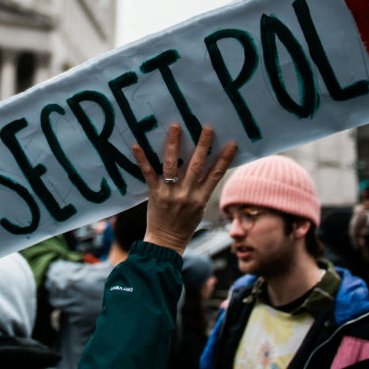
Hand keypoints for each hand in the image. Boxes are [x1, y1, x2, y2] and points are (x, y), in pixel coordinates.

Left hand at [132, 123, 237, 254]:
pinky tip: (137, 145)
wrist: (167, 241)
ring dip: (174, 144)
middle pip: (197, 165)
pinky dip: (142, 159)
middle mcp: (187, 194)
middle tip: (207, 128)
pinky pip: (148, 173)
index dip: (224, 159)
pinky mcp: (155, 193)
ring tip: (176, 127)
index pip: (216, 174)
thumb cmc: (185, 224)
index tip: (231, 143)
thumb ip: (202, 189)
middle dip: (203, 145)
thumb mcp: (200, 208)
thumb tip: (208, 168)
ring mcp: (170, 193)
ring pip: (173, 165)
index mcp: (201, 197)